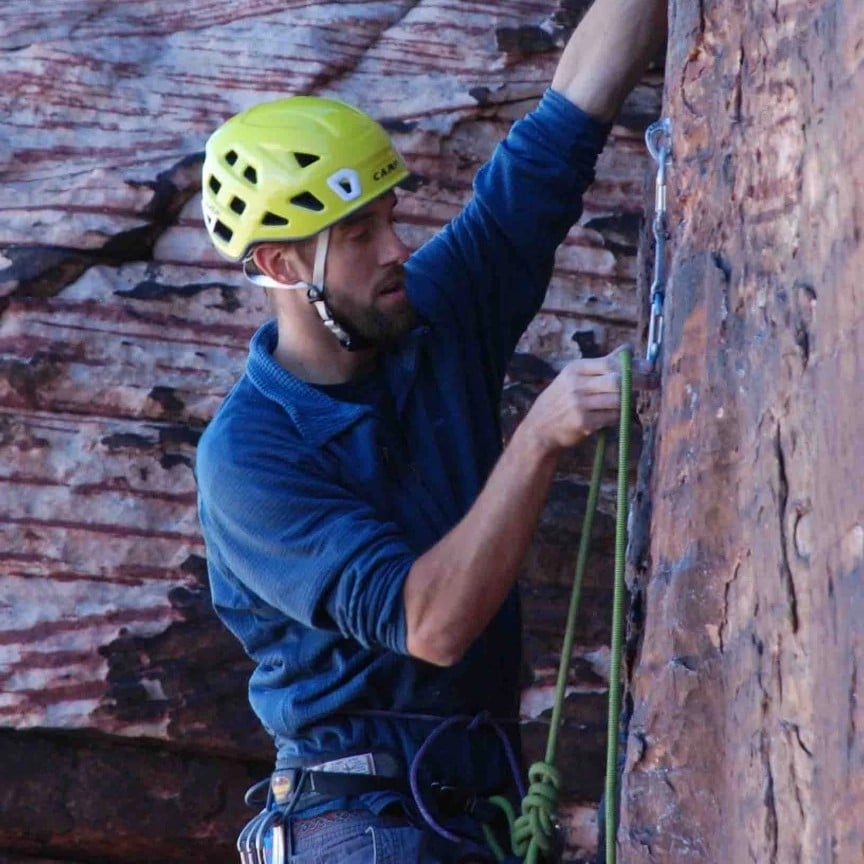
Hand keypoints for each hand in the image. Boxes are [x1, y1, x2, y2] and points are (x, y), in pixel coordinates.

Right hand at [521, 345, 656, 453]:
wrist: (539, 428)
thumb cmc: (562, 400)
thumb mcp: (575, 377)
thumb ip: (601, 364)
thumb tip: (628, 348)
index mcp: (576, 369)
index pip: (611, 363)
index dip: (634, 364)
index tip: (651, 367)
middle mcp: (576, 385)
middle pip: (617, 381)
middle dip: (640, 381)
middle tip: (653, 383)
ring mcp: (579, 405)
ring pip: (618, 400)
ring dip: (628, 401)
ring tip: (628, 402)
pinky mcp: (583, 423)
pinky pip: (612, 417)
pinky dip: (618, 416)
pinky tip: (614, 416)